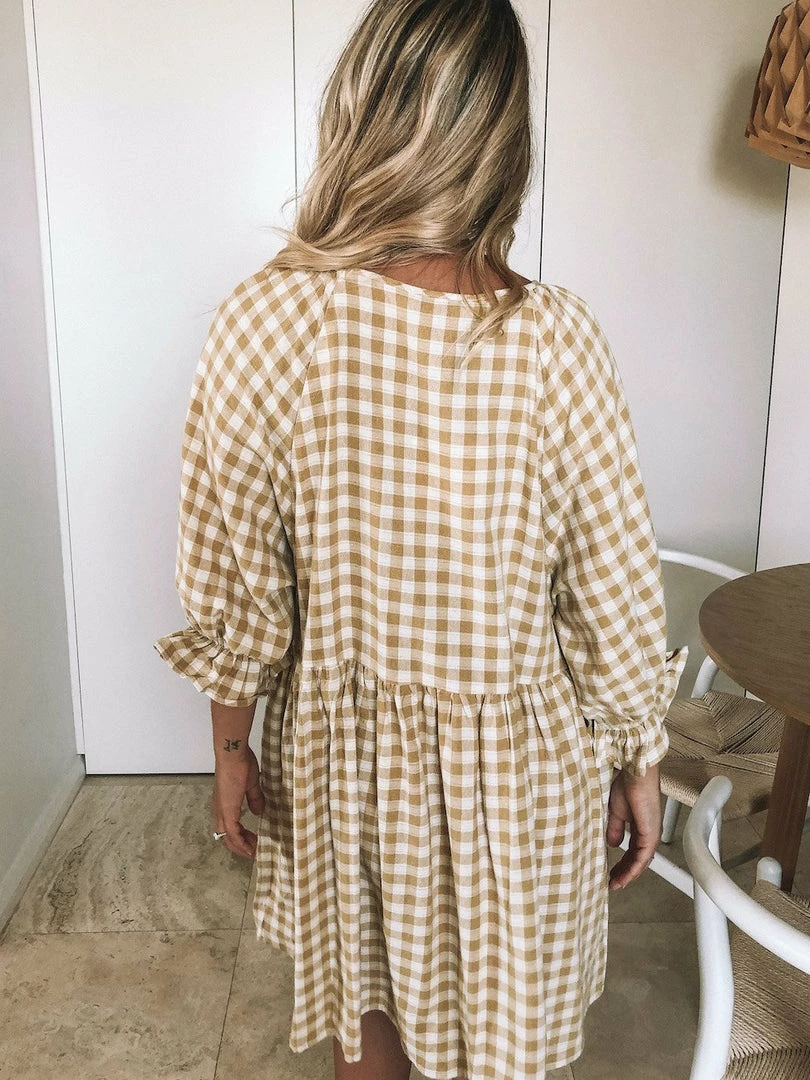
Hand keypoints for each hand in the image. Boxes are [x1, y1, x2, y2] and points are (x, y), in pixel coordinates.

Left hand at [212, 746, 265, 858]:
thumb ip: (254, 798)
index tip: (252, 840)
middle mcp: (220, 810)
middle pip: (225, 837)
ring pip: (228, 838)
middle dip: (239, 846)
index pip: (227, 827)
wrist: (232, 755)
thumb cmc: (241, 764)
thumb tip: (258, 811)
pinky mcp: (227, 811)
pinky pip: (232, 833)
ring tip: (253, 851)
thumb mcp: (250, 783)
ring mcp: (222, 811)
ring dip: (240, 847)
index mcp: (224, 803)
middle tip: (253, 849)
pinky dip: (240, 843)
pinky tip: (249, 848)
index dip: (238, 836)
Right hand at [605, 765, 661, 890]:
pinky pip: (643, 857)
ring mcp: (651, 835)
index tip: (610, 873)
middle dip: (624, 873)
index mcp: (640, 828)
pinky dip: (634, 869)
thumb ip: (615, 829)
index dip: (621, 864)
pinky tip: (625, 877)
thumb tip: (613, 844)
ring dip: (628, 875)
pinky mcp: (651, 835)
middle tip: (612, 883)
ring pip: (641, 862)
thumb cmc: (626, 787)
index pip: (631, 851)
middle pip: (636, 860)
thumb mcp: (615, 812)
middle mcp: (648, 834)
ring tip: (615, 884)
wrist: (635, 776)